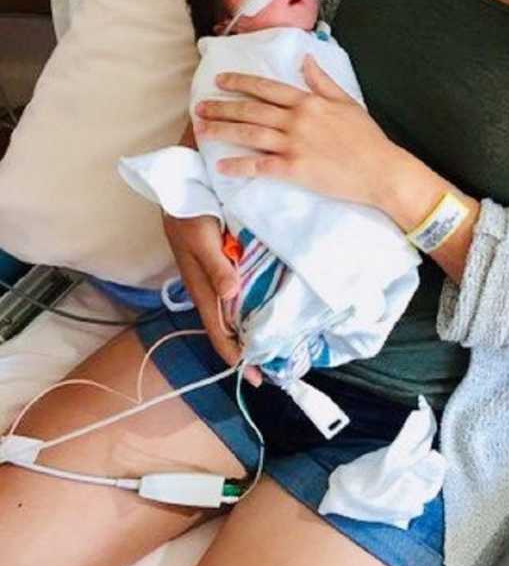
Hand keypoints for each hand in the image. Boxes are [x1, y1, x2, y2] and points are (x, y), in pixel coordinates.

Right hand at [160, 211, 261, 385]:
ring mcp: (215, 276)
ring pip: (233, 311)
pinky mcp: (223, 263)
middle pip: (227, 327)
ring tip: (271, 347)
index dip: (234, 354)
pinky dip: (250, 305)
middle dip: (245, 350)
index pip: (218, 330)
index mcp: (200, 287)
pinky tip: (264, 308)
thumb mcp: (201, 239)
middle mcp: (208, 287)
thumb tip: (231, 296)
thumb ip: (216, 266)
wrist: (180, 189)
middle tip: (270, 370)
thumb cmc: (189, 213)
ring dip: (248, 330)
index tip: (255, 376)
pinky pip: (237, 291)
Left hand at [194, 56, 400, 209]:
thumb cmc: (367, 137)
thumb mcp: (346, 102)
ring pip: (249, 133)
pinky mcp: (294, 169)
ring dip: (222, 130)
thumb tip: (305, 59)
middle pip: (251, 109)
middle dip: (222, 106)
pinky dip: (238, 165)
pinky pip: (259, 165)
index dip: (240, 82)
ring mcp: (293, 144)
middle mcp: (296, 119)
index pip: (267, 87)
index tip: (220, 80)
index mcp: (308, 101)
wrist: (380, 170)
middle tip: (199, 106)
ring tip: (201, 129)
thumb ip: (322, 81)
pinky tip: (221, 165)